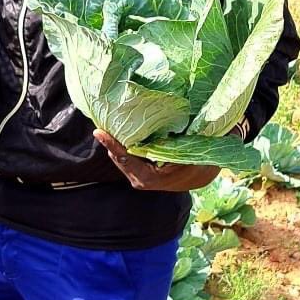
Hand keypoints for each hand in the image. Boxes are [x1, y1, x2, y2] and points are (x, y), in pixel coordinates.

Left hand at [94, 130, 220, 192]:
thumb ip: (176, 143)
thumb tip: (169, 121)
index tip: (99, 132)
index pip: (125, 159)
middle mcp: (140, 179)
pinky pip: (125, 156)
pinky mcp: (138, 171)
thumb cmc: (196, 164)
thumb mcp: (189, 152)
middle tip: (102, 120)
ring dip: (115, 141)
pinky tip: (118, 129)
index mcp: (149, 178)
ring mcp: (137, 176)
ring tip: (106, 122)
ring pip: (120, 156)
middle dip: (111, 140)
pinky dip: (122, 143)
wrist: (200, 177)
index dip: (112, 144)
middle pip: (118, 157)